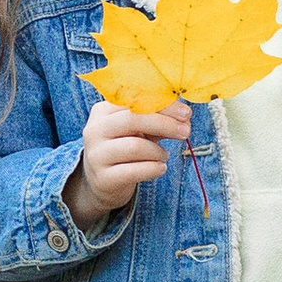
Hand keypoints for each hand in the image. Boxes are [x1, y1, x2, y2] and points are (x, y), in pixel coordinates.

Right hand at [68, 99, 188, 228]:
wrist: (103, 181)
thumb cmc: (125, 147)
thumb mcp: (139, 129)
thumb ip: (158, 119)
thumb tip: (184, 116)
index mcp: (103, 110)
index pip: (134, 99)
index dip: (163, 104)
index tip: (186, 113)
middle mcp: (95, 130)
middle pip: (133, 118)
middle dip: (165, 124)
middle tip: (185, 132)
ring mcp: (96, 155)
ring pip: (135, 146)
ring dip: (158, 151)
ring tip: (164, 155)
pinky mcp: (103, 178)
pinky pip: (133, 171)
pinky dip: (153, 168)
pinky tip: (160, 168)